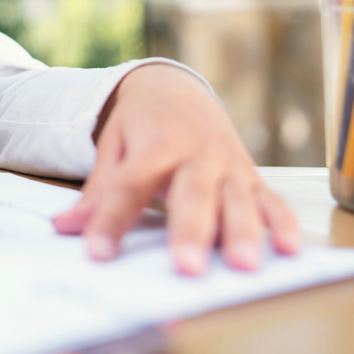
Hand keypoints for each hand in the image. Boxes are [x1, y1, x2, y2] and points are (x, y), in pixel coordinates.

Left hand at [51, 64, 300, 273]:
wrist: (175, 86)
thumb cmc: (141, 122)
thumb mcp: (113, 146)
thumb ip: (97, 191)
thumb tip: (64, 228)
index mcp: (156, 141)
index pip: (131, 183)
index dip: (113, 218)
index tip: (98, 252)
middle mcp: (196, 152)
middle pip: (192, 194)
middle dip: (191, 231)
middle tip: (186, 267)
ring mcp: (228, 164)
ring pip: (237, 200)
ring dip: (242, 233)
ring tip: (242, 266)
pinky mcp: (250, 176)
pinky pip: (270, 200)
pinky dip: (283, 224)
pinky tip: (289, 250)